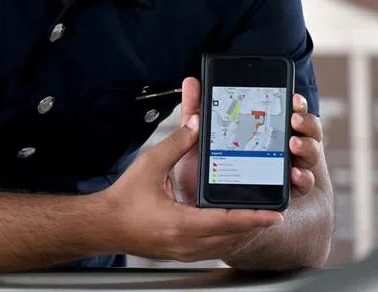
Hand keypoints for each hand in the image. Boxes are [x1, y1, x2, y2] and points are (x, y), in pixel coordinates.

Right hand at [99, 113, 282, 262]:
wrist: (103, 225)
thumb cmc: (122, 200)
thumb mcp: (149, 165)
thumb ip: (175, 145)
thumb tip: (196, 126)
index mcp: (179, 223)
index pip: (226, 222)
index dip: (253, 218)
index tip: (275, 215)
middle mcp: (185, 243)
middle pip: (231, 237)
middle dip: (255, 224)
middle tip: (274, 211)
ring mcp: (183, 251)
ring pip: (224, 245)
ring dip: (242, 232)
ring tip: (259, 217)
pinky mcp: (180, 252)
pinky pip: (212, 248)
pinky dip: (227, 236)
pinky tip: (232, 224)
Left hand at [170, 79, 323, 199]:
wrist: (204, 213)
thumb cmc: (205, 173)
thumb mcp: (199, 141)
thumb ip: (197, 111)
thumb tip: (191, 82)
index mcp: (266, 129)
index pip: (288, 110)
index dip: (296, 103)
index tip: (292, 97)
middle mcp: (283, 146)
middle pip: (307, 128)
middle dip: (305, 121)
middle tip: (293, 118)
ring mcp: (290, 168)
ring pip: (311, 152)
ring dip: (306, 145)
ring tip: (292, 143)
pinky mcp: (290, 192)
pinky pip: (304, 184)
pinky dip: (303, 177)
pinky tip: (293, 174)